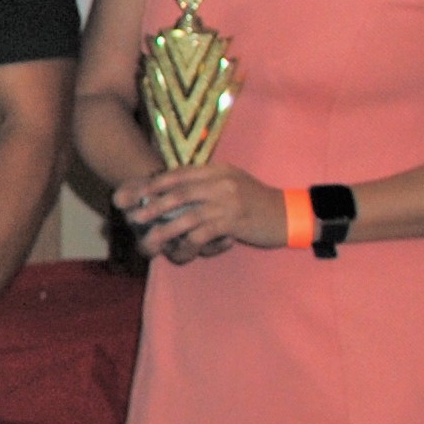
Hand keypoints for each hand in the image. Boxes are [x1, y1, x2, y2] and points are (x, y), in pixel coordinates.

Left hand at [115, 161, 280, 263]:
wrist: (289, 213)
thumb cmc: (256, 201)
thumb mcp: (232, 183)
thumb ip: (208, 183)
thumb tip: (177, 190)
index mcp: (217, 171)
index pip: (180, 173)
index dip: (156, 183)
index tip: (138, 193)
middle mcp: (220, 182)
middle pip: (179, 193)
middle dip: (153, 206)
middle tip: (134, 218)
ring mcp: (227, 202)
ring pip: (187, 216)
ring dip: (164, 230)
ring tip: (149, 241)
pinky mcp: (234, 222)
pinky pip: (203, 234)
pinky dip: (188, 244)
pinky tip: (180, 253)